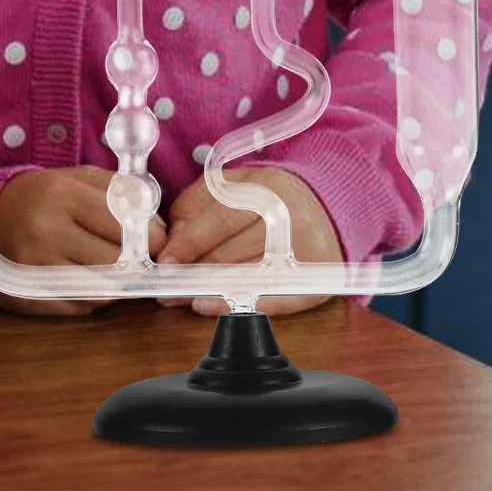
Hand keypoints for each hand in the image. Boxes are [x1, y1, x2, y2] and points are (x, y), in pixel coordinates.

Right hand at [0, 166, 168, 318]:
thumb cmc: (39, 198)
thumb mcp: (74, 178)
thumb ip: (118, 191)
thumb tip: (158, 224)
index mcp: (60, 194)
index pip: (124, 224)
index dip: (150, 237)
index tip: (156, 241)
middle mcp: (44, 230)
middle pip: (116, 262)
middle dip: (134, 263)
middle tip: (136, 258)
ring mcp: (33, 267)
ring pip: (101, 290)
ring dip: (114, 283)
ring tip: (107, 267)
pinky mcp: (27, 296)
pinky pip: (79, 307)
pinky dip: (89, 297)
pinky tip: (81, 278)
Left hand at [156, 168, 342, 315]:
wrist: (327, 207)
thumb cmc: (268, 196)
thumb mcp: (234, 185)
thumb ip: (198, 204)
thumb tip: (173, 241)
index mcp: (266, 189)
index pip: (219, 220)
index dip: (188, 243)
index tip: (164, 261)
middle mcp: (287, 220)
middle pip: (229, 253)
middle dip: (191, 272)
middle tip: (165, 285)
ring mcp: (303, 253)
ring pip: (243, 278)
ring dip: (206, 290)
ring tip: (180, 295)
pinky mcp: (313, 280)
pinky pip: (268, 300)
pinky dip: (235, 305)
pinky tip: (207, 305)